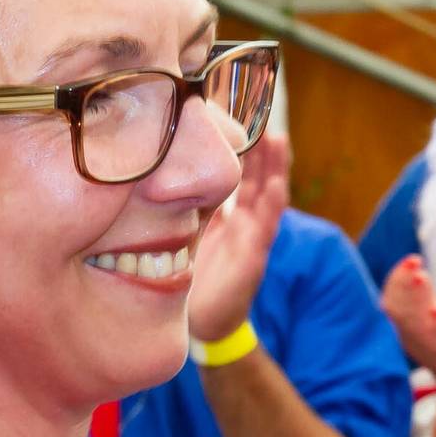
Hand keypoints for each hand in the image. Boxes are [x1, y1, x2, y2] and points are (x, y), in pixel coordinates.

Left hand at [187, 131, 289, 344]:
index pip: (235, 171)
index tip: (235, 114)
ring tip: (276, 139)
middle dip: (260, 147)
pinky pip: (267, 227)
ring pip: (268, 194)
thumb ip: (179, 206)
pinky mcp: (255, 256)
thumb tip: (158, 170)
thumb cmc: (192, 278)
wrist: (199, 322)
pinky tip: (274, 184)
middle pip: (256, 175)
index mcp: (226, 213)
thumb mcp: (181, 232)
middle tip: (262, 115)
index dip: (238, 145)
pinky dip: (272, 205)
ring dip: (274, 168)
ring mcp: (252, 237)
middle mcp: (242, 220)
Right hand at [379, 255, 435, 398]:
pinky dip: (435, 328)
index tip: (413, 258)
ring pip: (415, 325)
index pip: (392, 299)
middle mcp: (411, 339)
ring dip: (417, 300)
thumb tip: (415, 269)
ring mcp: (427, 351)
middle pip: (399, 309)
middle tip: (414, 260)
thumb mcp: (435, 316)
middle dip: (404, 283)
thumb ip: (423, 298)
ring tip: (423, 277)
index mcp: (406, 327)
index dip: (399, 278)